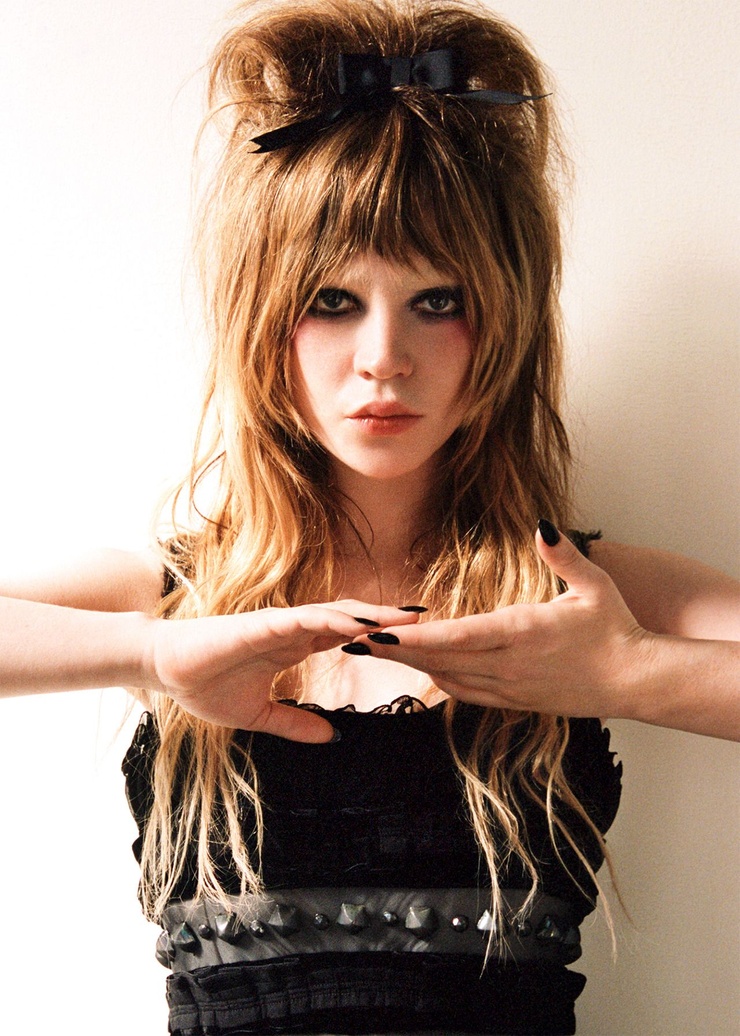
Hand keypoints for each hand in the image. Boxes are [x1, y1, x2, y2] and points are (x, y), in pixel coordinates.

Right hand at [143, 601, 420, 740]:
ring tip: (403, 618)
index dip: (378, 634)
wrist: (165, 672)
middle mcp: (292, 629)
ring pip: (333, 614)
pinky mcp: (262, 624)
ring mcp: (279, 624)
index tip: (412, 638)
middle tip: (425, 621)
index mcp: (294, 646)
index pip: (346, 636)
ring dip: (369, 615)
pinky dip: (331, 620)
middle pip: (350, 619)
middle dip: (386, 619)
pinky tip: (357, 623)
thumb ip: (294, 722)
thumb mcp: (258, 714)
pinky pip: (303, 619)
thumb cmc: (205, 685)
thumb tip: (330, 737)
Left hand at [343, 527, 651, 718]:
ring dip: (411, 664)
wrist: (635, 681)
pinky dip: (439, 679)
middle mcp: (507, 665)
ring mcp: (508, 688)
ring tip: (376, 650)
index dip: (413, 638)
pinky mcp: (514, 702)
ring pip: (447, 678)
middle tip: (353, 640)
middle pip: (438, 660)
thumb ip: (563, 555)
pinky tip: (423, 667)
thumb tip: (542, 524)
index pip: (455, 637)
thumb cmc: (615, 629)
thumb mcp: (593, 584)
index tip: (378, 633)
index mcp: (521, 633)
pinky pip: (466, 693)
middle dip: (394, 650)